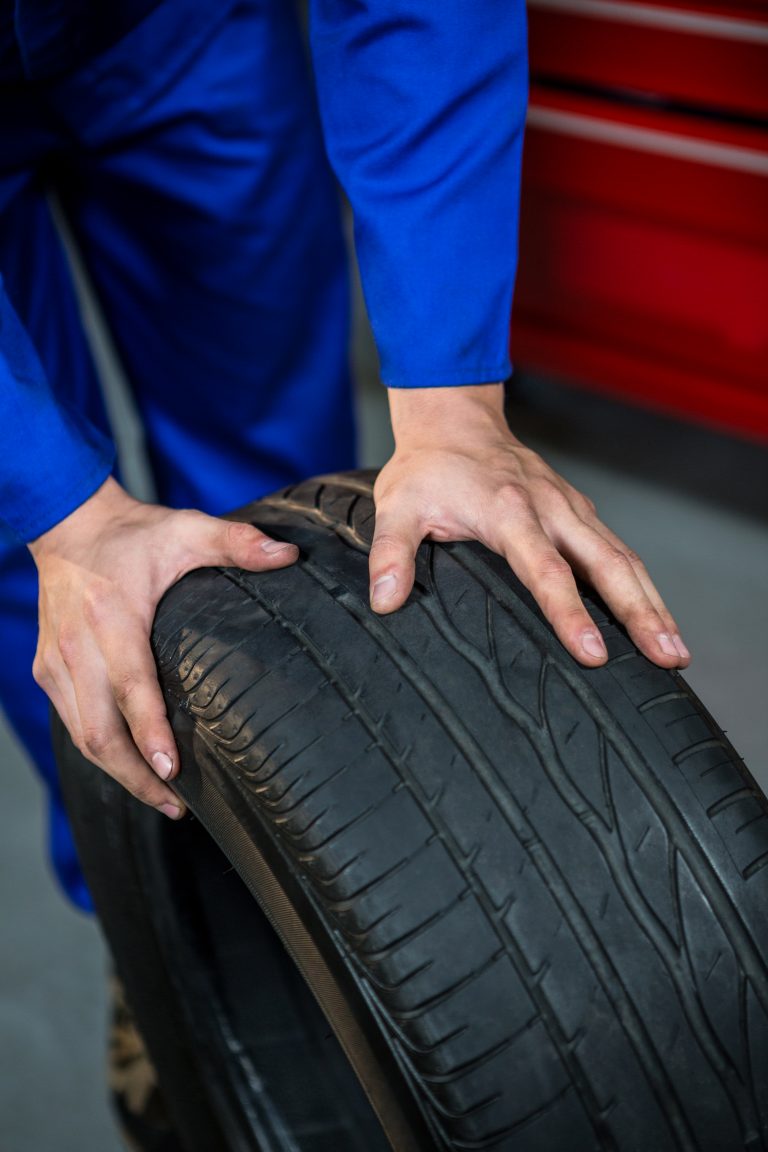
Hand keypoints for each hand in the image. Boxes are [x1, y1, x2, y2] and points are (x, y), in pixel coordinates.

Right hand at [29, 478, 298, 817]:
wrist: (68, 525)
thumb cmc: (133, 533)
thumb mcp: (188, 527)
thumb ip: (237, 542)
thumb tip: (289, 556)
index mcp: (112, 617)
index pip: (130, 686)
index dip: (150, 733)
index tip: (173, 769)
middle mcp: (76, 647)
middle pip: (100, 732)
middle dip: (137, 776)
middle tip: (177, 805)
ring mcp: (56, 663)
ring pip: (83, 737)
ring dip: (119, 773)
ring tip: (162, 798)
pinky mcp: (46, 671)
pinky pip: (72, 724)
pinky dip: (100, 752)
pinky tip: (132, 767)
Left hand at [370, 383, 690, 668]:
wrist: (455, 421)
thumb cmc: (426, 469)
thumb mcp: (397, 507)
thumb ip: (390, 554)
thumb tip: (385, 602)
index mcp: (509, 512)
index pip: (547, 571)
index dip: (571, 614)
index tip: (594, 654)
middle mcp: (551, 509)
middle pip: (609, 566)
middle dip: (642, 614)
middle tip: (670, 659)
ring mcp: (571, 509)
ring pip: (624, 558)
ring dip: (653, 604)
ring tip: (676, 653)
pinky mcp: (578, 513)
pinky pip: (618, 550)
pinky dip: (641, 585)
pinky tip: (654, 617)